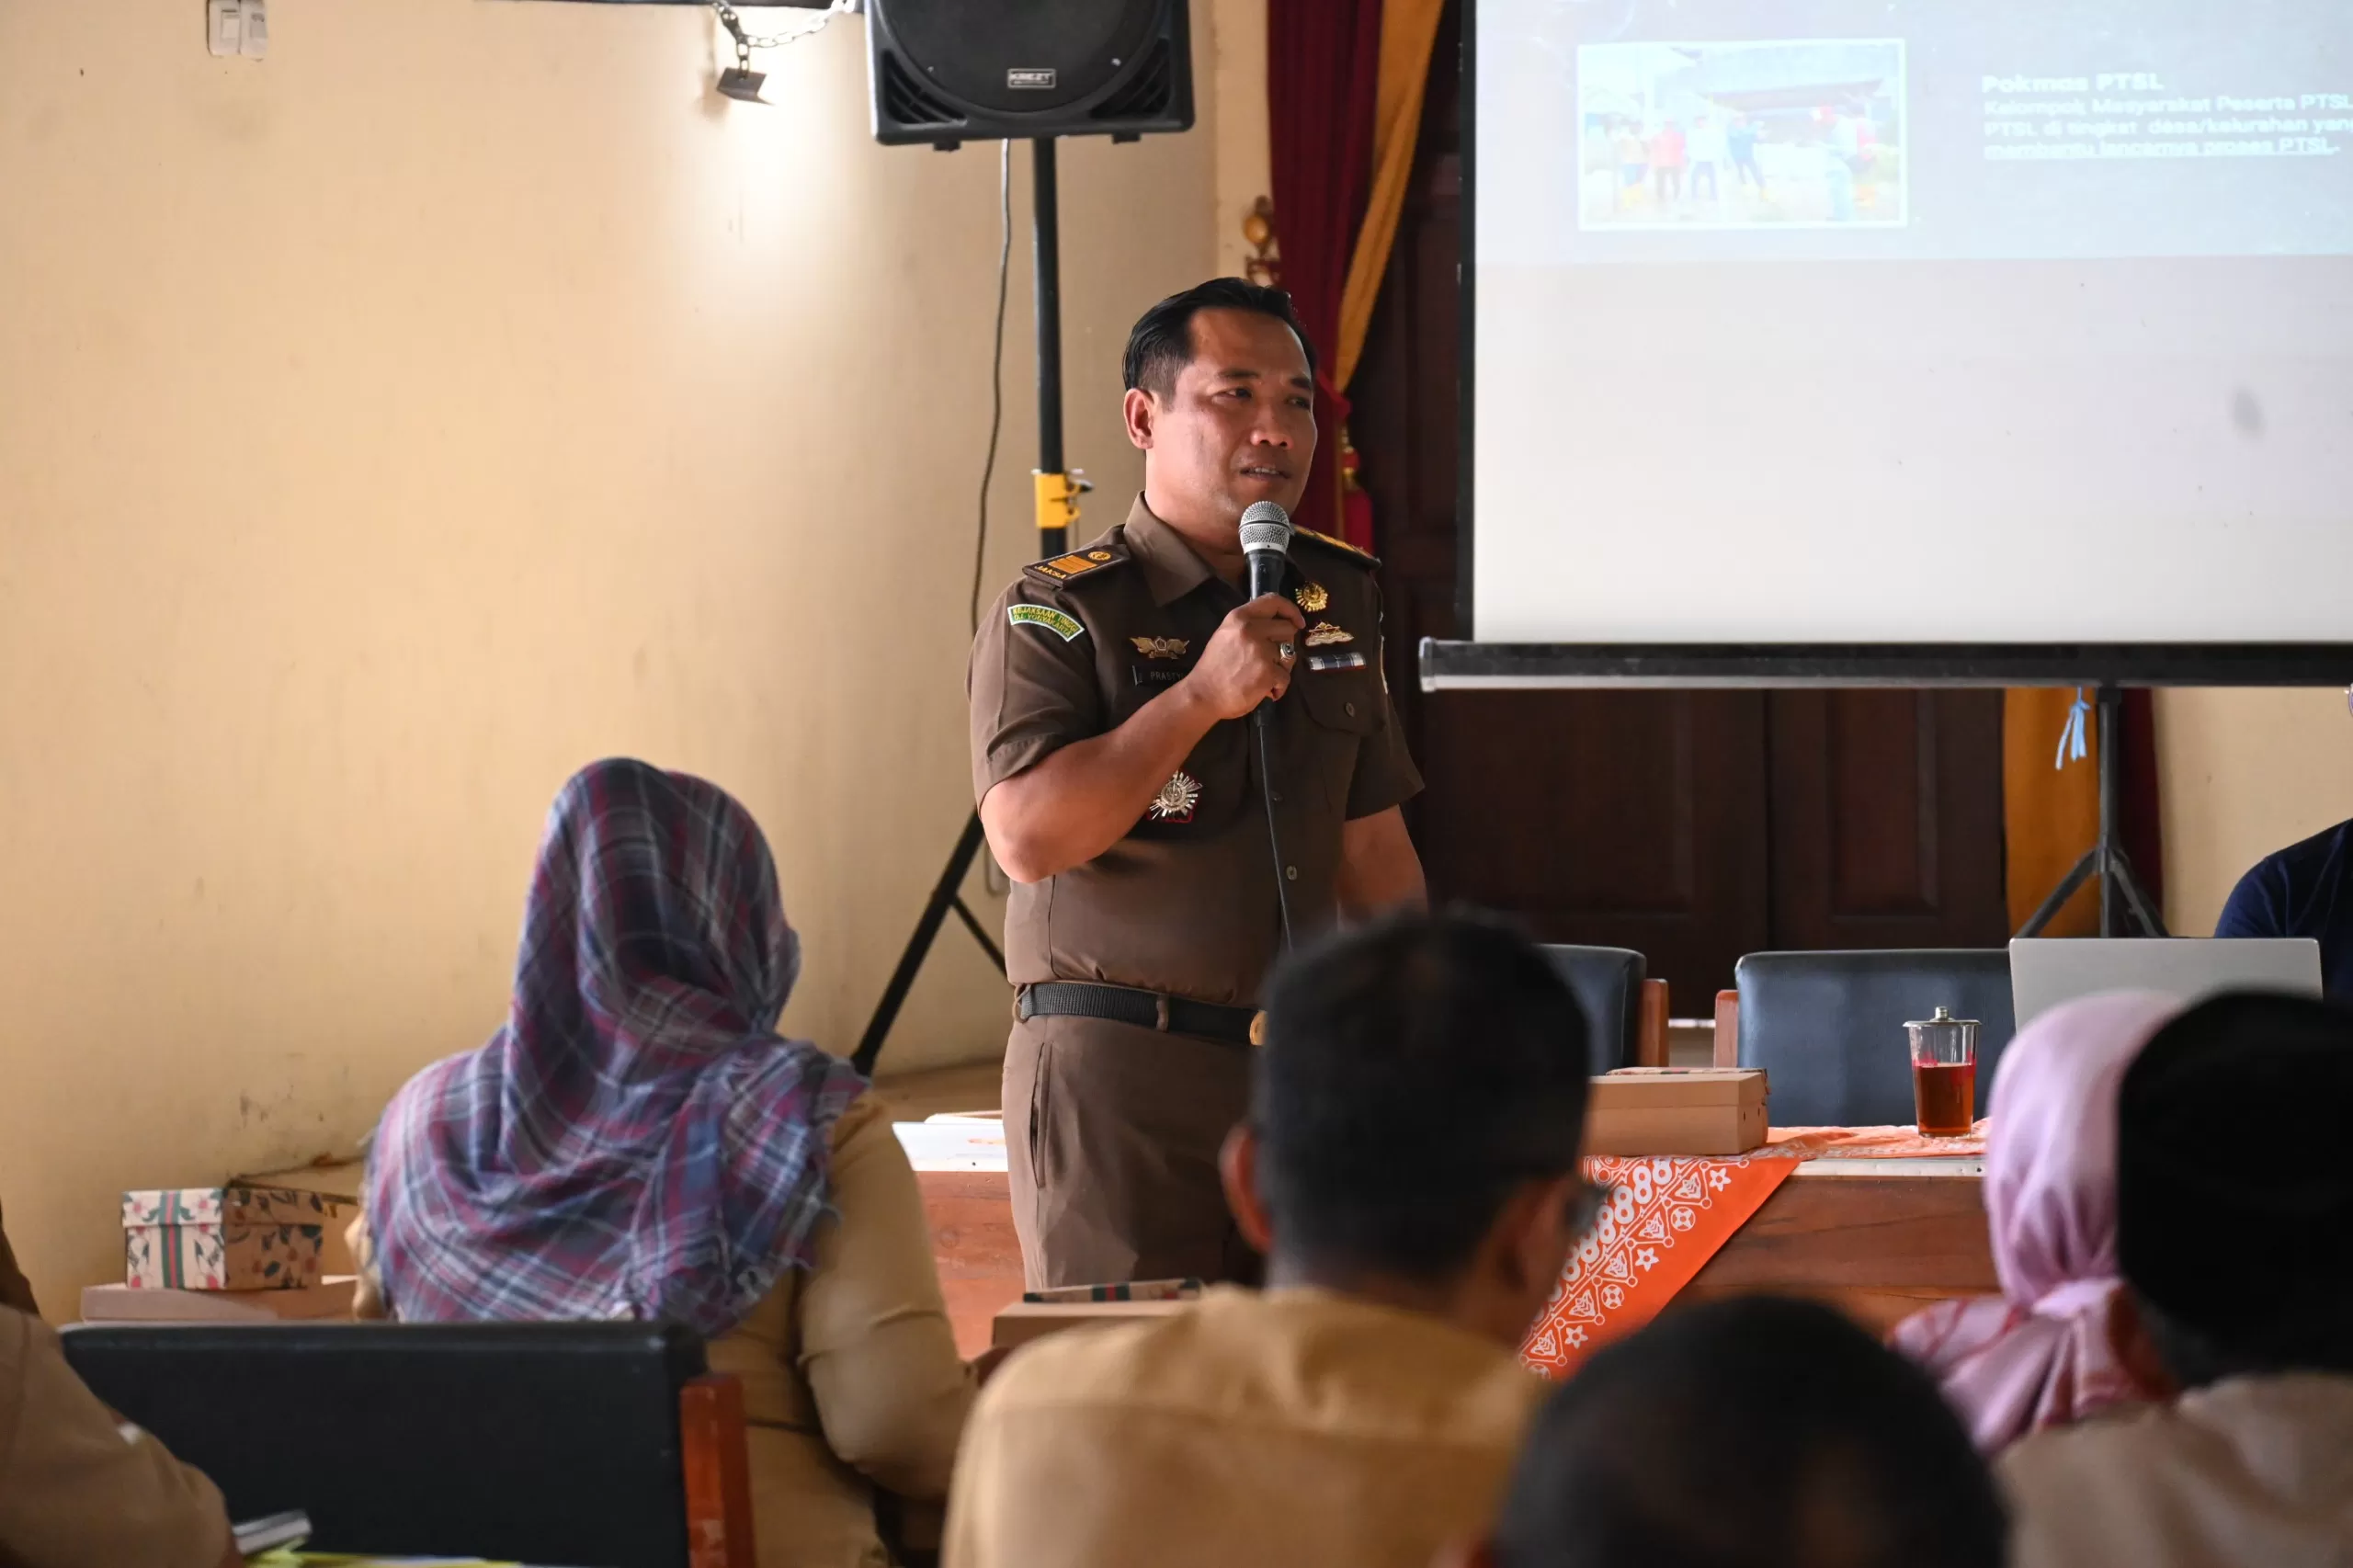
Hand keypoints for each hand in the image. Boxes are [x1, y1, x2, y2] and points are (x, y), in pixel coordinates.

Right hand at [1183, 594, 1308, 719]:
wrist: (1203, 694)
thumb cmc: (1214, 667)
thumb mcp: (1226, 635)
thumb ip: (1249, 625)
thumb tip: (1276, 623)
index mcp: (1239, 617)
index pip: (1273, 601)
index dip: (1290, 610)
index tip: (1297, 622)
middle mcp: (1251, 629)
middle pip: (1288, 629)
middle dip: (1286, 645)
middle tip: (1273, 659)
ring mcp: (1261, 650)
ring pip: (1290, 654)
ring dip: (1282, 668)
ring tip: (1266, 677)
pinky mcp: (1267, 672)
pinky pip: (1286, 677)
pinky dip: (1279, 687)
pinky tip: (1265, 691)